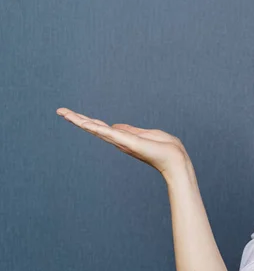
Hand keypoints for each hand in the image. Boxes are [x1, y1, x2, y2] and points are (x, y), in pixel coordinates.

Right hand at [56, 107, 189, 176]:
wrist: (175, 160)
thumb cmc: (165, 148)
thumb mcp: (146, 134)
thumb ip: (130, 130)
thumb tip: (116, 126)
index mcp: (123, 138)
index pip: (102, 127)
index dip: (87, 121)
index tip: (72, 114)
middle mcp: (119, 141)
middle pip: (94, 128)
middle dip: (77, 119)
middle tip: (60, 111)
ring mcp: (121, 142)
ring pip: (96, 129)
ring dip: (80, 121)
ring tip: (64, 113)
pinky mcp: (127, 142)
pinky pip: (108, 133)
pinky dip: (96, 128)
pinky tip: (83, 122)